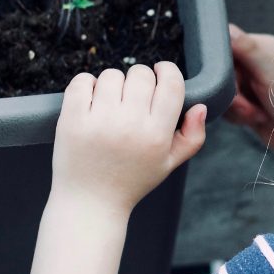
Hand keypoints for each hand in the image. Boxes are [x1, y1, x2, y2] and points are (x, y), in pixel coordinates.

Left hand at [49, 61, 206, 216]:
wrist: (90, 203)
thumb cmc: (131, 181)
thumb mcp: (168, 164)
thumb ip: (192, 136)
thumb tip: (201, 107)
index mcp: (156, 134)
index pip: (171, 83)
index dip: (167, 70)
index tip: (160, 72)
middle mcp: (130, 125)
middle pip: (141, 74)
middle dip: (139, 79)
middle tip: (132, 96)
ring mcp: (99, 121)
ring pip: (111, 75)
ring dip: (112, 84)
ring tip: (110, 103)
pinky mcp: (72, 120)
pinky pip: (81, 81)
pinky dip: (86, 84)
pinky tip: (91, 100)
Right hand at [224, 23, 273, 162]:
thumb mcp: (268, 68)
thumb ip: (246, 47)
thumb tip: (226, 27)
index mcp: (258, 47)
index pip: (224, 47)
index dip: (222, 66)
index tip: (234, 81)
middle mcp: (253, 64)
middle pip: (220, 74)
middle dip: (232, 93)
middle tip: (248, 105)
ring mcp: (249, 85)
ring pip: (222, 93)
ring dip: (237, 108)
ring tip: (258, 113)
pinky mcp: (247, 105)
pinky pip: (226, 109)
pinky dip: (238, 117)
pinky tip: (257, 119)